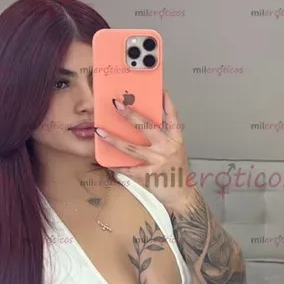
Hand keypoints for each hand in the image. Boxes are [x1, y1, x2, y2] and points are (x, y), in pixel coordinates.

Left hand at [95, 90, 193, 212]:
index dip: (166, 101)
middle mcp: (168, 147)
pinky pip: (128, 169)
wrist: (182, 195)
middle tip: (116, 103)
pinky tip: (105, 162)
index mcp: (176, 139)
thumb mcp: (175, 150)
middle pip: (147, 127)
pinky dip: (116, 166)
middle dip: (130, 114)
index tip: (158, 88)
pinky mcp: (149, 175)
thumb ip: (163, 137)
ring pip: (131, 148)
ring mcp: (158, 161)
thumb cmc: (176, 171)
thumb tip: (141, 124)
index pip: (172, 116)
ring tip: (100, 131)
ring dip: (114, 139)